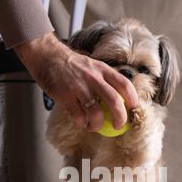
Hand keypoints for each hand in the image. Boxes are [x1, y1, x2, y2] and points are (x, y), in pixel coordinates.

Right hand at [14, 32, 137, 130]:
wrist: (46, 55)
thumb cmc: (70, 63)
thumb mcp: (91, 65)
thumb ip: (103, 78)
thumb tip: (118, 96)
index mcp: (102, 69)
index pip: (124, 83)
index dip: (132, 98)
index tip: (134, 108)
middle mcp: (93, 78)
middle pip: (114, 101)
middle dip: (120, 117)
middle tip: (119, 126)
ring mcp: (78, 87)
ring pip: (96, 113)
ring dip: (97, 124)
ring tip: (95, 127)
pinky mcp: (65, 96)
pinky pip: (78, 116)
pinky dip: (82, 123)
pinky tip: (81, 122)